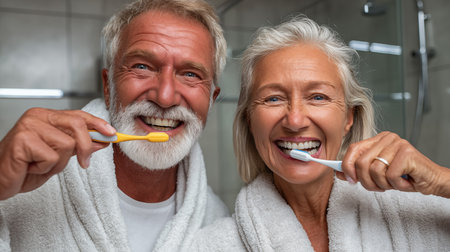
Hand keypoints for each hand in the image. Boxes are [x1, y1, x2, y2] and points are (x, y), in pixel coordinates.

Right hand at [0, 108, 115, 199]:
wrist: (0, 180)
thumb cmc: (26, 167)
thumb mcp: (59, 156)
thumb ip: (78, 146)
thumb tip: (102, 140)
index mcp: (47, 116)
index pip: (78, 115)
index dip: (98, 124)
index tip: (112, 134)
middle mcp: (37, 116)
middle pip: (76, 125)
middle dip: (85, 146)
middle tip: (84, 163)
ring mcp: (29, 126)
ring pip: (66, 144)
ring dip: (59, 163)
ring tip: (41, 165)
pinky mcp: (22, 140)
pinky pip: (51, 157)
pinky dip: (46, 168)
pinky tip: (31, 167)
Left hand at [337, 131, 449, 197]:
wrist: (431, 180)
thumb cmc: (404, 176)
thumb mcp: (377, 174)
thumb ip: (358, 170)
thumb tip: (339, 173)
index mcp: (378, 140)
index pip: (353, 149)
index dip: (347, 166)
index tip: (349, 179)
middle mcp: (387, 138)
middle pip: (361, 162)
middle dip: (366, 181)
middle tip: (378, 187)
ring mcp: (397, 144)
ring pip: (374, 170)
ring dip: (383, 184)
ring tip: (393, 183)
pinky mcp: (407, 153)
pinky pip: (389, 176)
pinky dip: (396, 185)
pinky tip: (405, 181)